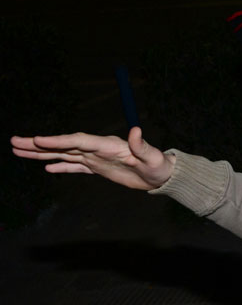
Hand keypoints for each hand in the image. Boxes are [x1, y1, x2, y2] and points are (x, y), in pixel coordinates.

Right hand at [11, 127, 173, 189]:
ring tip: (17, 149)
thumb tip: (136, 130)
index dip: (59, 140)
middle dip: (39, 144)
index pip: (79, 140)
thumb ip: (141, 145)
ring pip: (63, 154)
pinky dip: (59, 166)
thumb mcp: (152, 158)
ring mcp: (95, 158)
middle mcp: (97, 148)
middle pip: (64, 145)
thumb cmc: (159, 166)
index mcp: (108, 144)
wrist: (163, 175)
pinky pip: (74, 166)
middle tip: (13, 141)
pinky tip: (44, 167)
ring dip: (41, 152)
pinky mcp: (97, 168)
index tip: (39, 139)